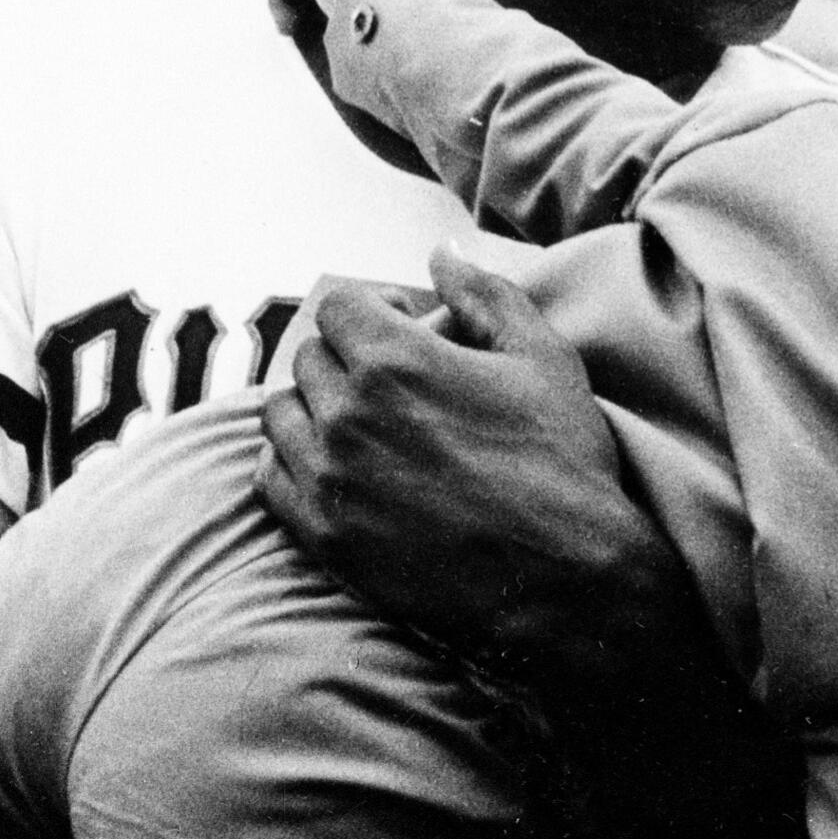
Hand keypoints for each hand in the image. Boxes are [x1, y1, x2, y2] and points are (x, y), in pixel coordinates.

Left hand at [256, 252, 687, 695]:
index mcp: (395, 360)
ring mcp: (330, 480)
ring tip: (361, 427)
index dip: (373, 310)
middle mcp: (348, 415)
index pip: (339, 306)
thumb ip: (487, 295)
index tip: (404, 330)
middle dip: (347, 359)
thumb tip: (443, 254)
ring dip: (314, 409)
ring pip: (282, 415)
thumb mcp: (546, 361)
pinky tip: (336, 470)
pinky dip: (293, 464)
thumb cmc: (564, 468)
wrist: (566, 584)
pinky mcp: (325, 537)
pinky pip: (271, 479)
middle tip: (391, 384)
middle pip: (310, 358)